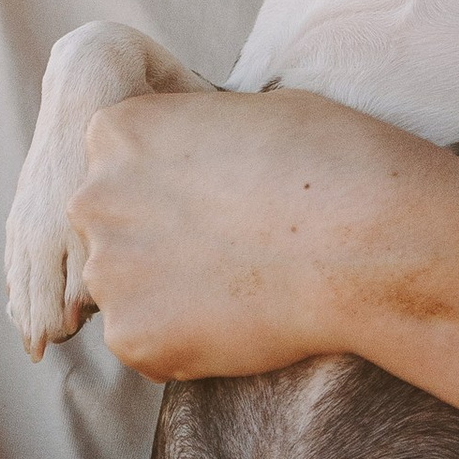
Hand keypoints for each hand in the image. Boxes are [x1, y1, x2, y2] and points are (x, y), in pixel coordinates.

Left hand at [66, 85, 458, 385]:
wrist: (366, 241)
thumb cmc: (329, 160)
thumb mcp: (247, 113)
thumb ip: (192, 136)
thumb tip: (192, 157)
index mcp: (115, 131)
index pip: (118, 166)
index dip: (169, 186)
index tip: (217, 199)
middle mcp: (92, 197)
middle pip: (110, 228)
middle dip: (156, 241)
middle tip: (229, 250)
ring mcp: (107, 271)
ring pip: (125, 290)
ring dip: (168, 294)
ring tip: (241, 286)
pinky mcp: (131, 336)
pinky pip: (146, 344)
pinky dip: (183, 343)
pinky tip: (239, 322)